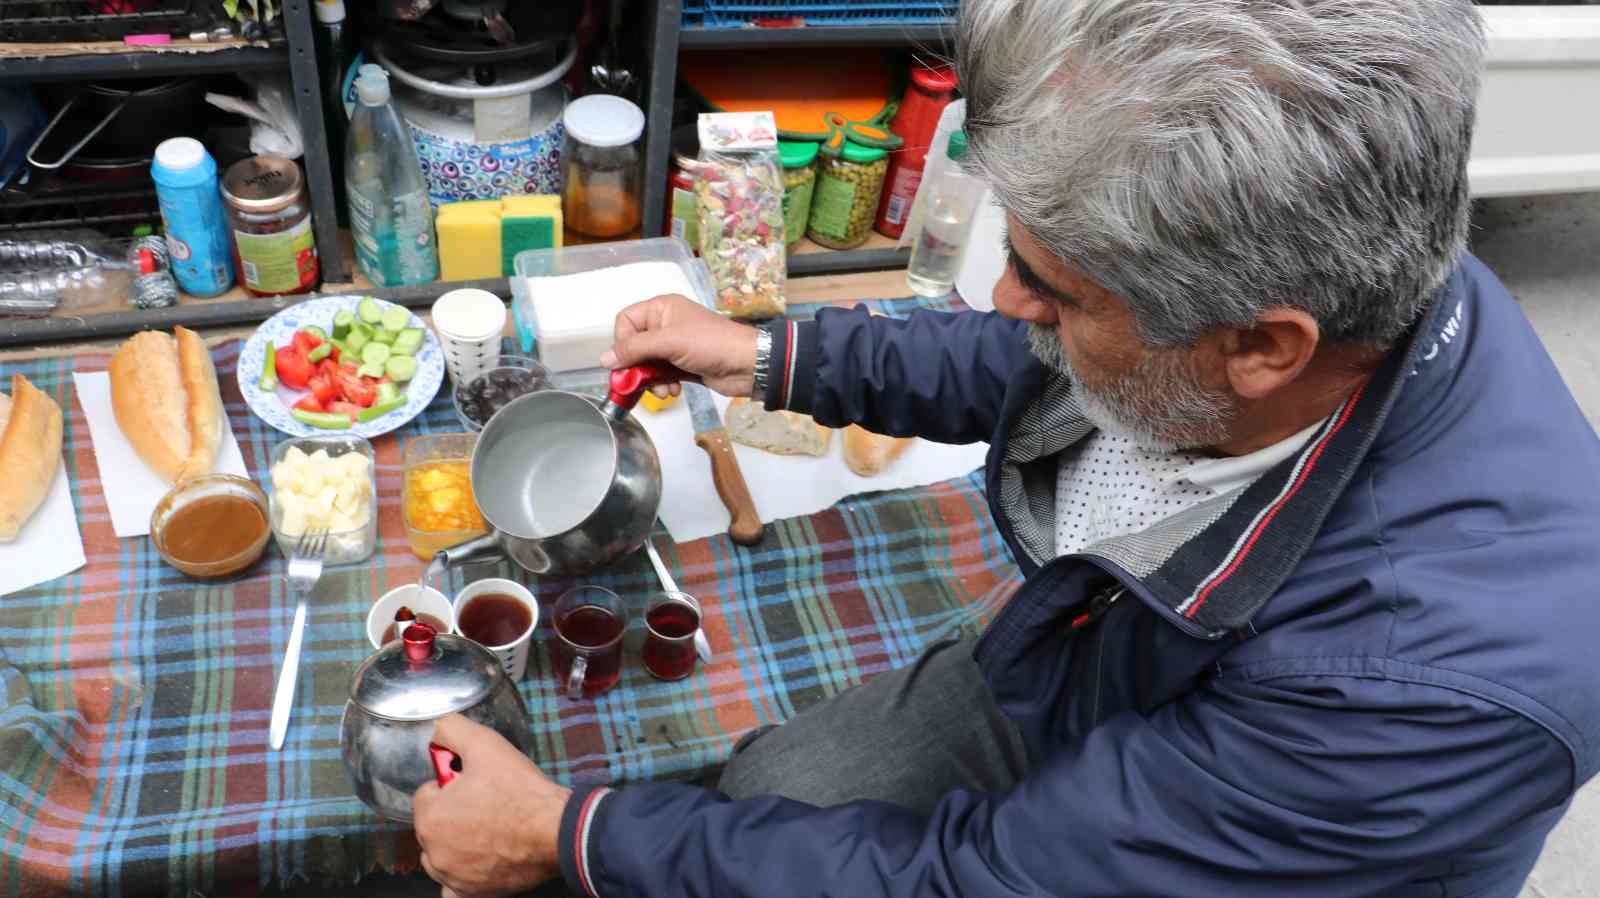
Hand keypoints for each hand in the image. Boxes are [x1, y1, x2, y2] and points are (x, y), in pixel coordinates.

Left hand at [413, 714, 571, 897]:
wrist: (556, 829)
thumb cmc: (522, 793)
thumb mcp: (485, 744)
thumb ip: (452, 730)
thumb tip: (438, 729)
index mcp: (431, 816)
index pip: (427, 793)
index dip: (451, 783)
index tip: (473, 782)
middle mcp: (435, 851)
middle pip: (433, 824)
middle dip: (451, 812)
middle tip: (484, 801)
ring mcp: (453, 875)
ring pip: (439, 855)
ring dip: (452, 843)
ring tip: (484, 828)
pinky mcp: (472, 891)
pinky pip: (452, 887)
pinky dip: (459, 876)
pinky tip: (475, 861)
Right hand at [601, 294, 760, 397]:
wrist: (747, 364)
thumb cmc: (711, 344)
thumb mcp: (669, 342)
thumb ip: (635, 349)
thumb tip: (604, 359)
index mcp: (661, 308)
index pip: (625, 321)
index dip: (622, 342)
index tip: (625, 362)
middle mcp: (665, 325)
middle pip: (634, 346)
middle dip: (637, 366)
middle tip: (640, 381)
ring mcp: (674, 346)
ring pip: (646, 364)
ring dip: (650, 380)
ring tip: (663, 390)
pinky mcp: (682, 365)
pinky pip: (660, 375)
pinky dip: (662, 385)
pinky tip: (674, 391)